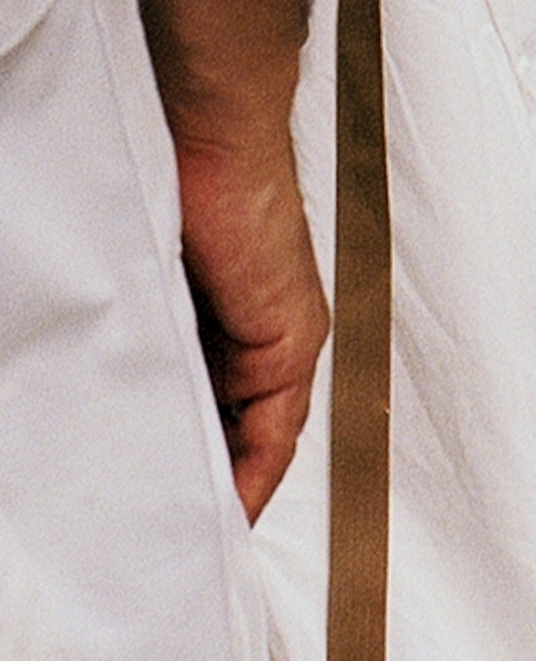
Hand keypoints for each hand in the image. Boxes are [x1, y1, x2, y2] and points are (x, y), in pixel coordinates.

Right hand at [127, 0, 327, 514]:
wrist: (210, 130)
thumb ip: (152, 326)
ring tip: (190, 529)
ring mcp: (284, 343)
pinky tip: (224, 507)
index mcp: (230, 318)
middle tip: (172, 529)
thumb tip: (119, 367)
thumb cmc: (175, 177)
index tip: (168, 506)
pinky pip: (274, 433)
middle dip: (209, 482)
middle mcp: (265, 337)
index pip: (219, 412)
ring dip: (228, 486)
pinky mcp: (291, 343)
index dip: (200, 464)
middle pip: (238, 434)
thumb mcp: (156, 277)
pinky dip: (250, 473)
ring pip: (256, 439)